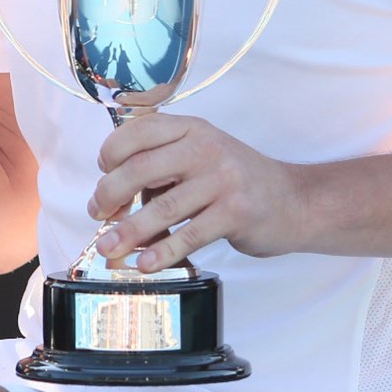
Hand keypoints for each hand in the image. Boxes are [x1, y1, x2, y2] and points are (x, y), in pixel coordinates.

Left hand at [89, 113, 308, 271]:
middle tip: (97, 213)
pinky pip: (189, 235)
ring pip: (162, 207)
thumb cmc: (236, 181)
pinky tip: (144, 262)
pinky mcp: (236, 213)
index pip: (139, 130)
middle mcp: (206, 148)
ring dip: (128, 230)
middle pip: (141, 168)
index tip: (101, 173)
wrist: (295, 201)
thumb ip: (161, 165)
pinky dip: (162, 251)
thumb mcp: (200, 155)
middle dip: (109, 194)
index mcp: (192, 129)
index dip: (111, 151)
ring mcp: (223, 180)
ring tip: (107, 246)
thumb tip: (111, 197)